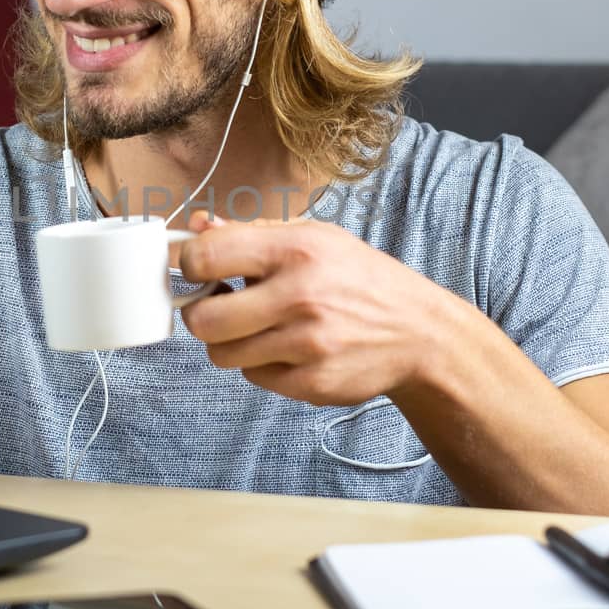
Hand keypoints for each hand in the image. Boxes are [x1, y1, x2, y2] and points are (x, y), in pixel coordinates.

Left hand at [177, 211, 450, 405]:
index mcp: (297, 250)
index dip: (191, 265)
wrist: (417, 332)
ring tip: (257, 328)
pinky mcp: (311, 382)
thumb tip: (199, 226)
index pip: (206, 257)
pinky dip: (261, 365)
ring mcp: (306, 344)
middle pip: (203, 320)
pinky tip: (287, 349)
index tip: (201, 270)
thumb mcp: (315, 238)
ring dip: (230, 343)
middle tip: (221, 308)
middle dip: (202, 315)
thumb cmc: (359, 279)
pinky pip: (253, 378)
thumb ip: (252, 233)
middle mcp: (300, 296)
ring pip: (222, 354)